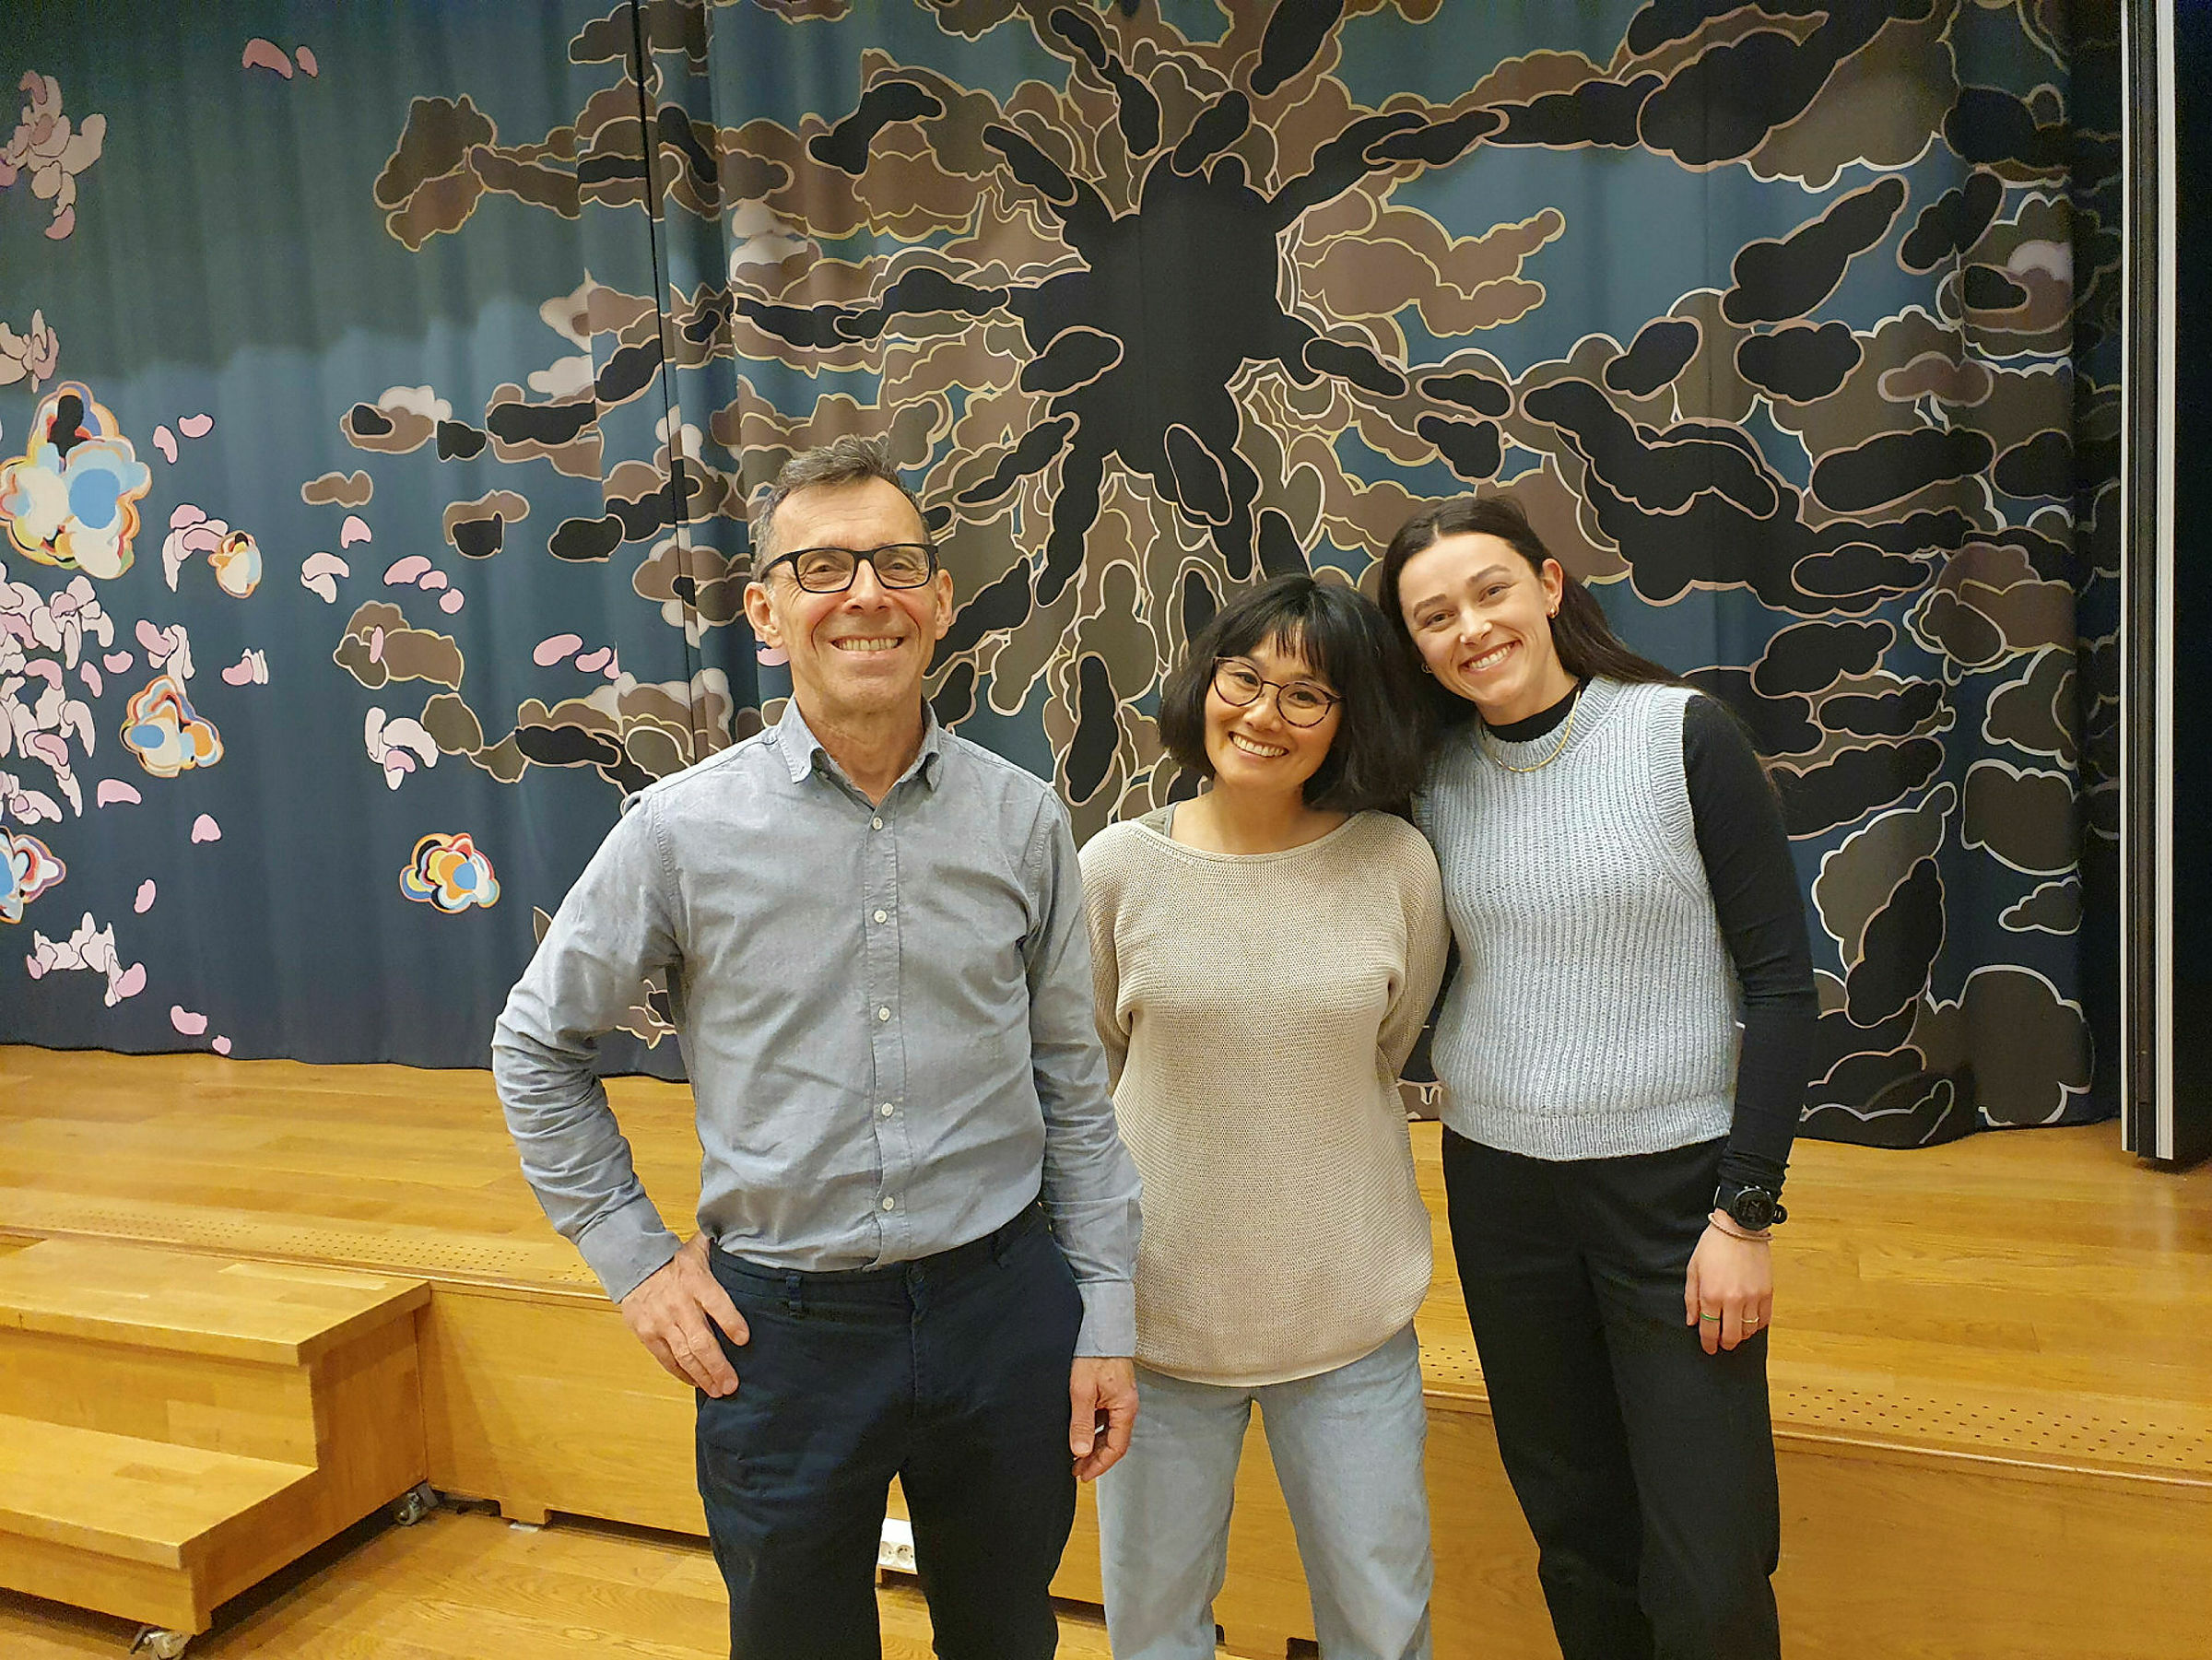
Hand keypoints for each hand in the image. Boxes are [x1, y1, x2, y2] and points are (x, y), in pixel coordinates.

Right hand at [619, 1233, 749, 1395]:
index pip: (717, 1303)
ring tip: (718, 1390)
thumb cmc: (675, 1259)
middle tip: (732, 1384)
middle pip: (700, 1339)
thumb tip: (750, 1242)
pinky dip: (681, 1373)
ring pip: (684, 1354)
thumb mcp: (700, 1248)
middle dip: (718, 1365)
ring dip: (702, 1375)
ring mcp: (661, 1321)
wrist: (634, 1264)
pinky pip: (666, 1359)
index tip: (744, 1339)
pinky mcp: (647, 1333)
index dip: (731, 1322)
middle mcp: (679, 1304)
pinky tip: (696, 1382)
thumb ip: (724, 1249)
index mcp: (696, 1281)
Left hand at [1069, 1356, 1137, 1480]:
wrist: (1101, 1327)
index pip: (1116, 1448)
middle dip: (1095, 1458)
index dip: (1100, 1465)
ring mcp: (1120, 1399)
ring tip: (1074, 1455)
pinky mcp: (1112, 1392)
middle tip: (1076, 1470)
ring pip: (1109, 1430)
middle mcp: (1126, 1406)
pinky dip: (1094, 1429)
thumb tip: (1080, 1452)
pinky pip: (1105, 1418)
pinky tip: (1080, 1432)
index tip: (1083, 1475)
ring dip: (1093, 1445)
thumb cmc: (1093, 1355)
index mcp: (1125, 1408)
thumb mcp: (1082, 1391)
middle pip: (1114, 1441)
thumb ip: (1082, 1423)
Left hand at [1683, 1217, 1773, 1354]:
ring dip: (1741, 1336)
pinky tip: (1749, 1322)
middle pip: (1731, 1337)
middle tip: (1721, 1343)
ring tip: (1735, 1331)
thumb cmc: (1714, 1245)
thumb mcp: (1693, 1269)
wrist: (1739, 1227)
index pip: (1709, 1331)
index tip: (1708, 1348)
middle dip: (1725, 1344)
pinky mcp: (1767, 1293)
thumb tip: (1693, 1321)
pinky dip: (1757, 1325)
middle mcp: (1733, 1300)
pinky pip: (1764, 1320)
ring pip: (1749, 1331)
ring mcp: (1752, 1298)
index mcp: (1711, 1295)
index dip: (1708, 1344)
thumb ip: (1691, 1298)